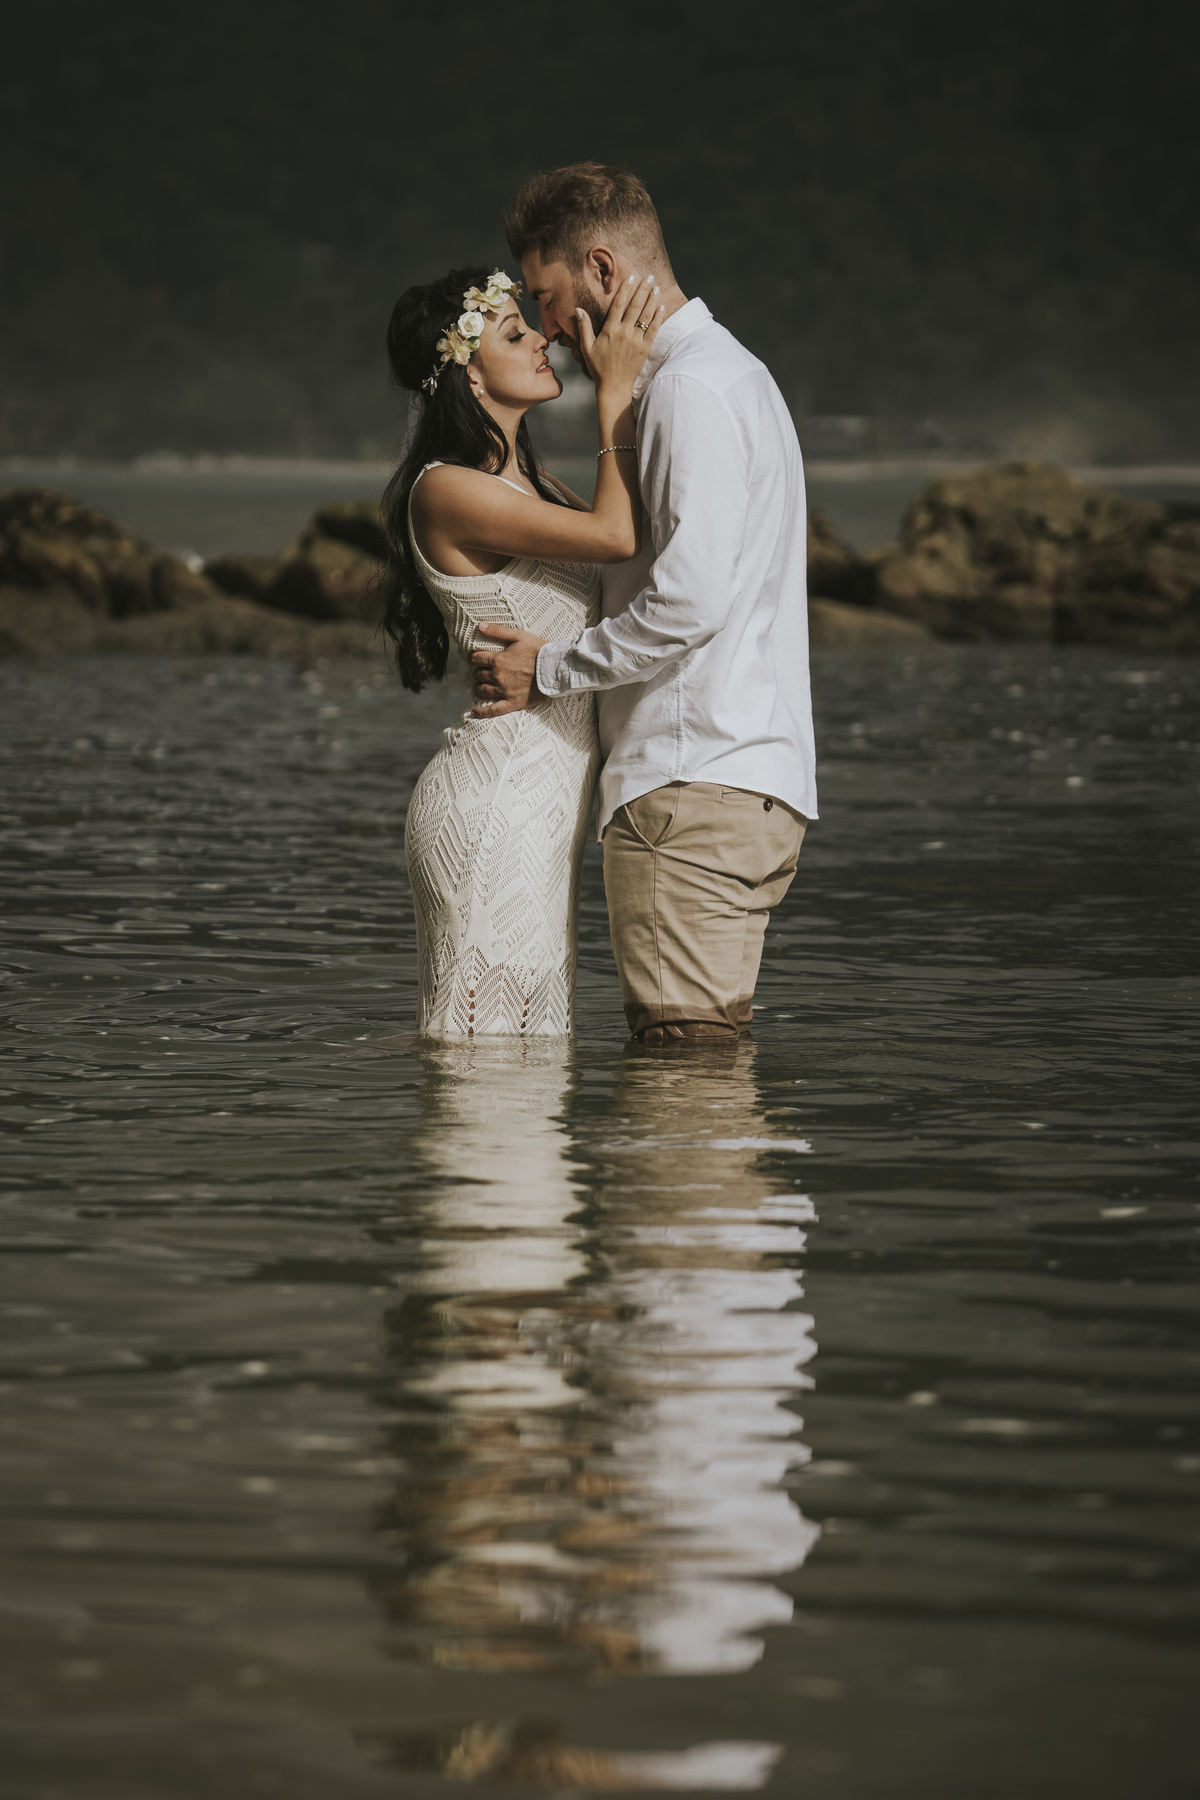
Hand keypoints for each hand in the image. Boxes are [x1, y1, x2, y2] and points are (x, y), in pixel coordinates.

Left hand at [469, 623, 546, 717]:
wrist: (555, 669)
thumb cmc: (539, 651)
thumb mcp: (519, 636)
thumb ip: (498, 631)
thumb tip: (480, 625)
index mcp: (498, 659)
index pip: (476, 658)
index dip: (474, 658)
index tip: (476, 658)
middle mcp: (498, 676)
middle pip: (478, 675)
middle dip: (478, 672)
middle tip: (483, 671)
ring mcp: (504, 691)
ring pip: (482, 690)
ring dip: (479, 687)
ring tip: (481, 685)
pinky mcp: (512, 702)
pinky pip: (493, 710)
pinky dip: (482, 712)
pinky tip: (474, 712)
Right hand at [576, 274, 665, 393]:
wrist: (614, 387)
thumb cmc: (599, 368)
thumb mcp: (587, 348)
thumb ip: (584, 327)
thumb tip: (578, 309)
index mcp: (609, 330)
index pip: (618, 304)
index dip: (625, 289)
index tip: (631, 277)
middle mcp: (623, 333)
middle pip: (635, 306)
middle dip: (643, 289)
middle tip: (649, 276)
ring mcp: (636, 341)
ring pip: (646, 315)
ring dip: (652, 299)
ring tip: (656, 287)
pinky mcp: (645, 349)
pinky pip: (653, 330)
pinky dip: (658, 317)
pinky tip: (661, 306)